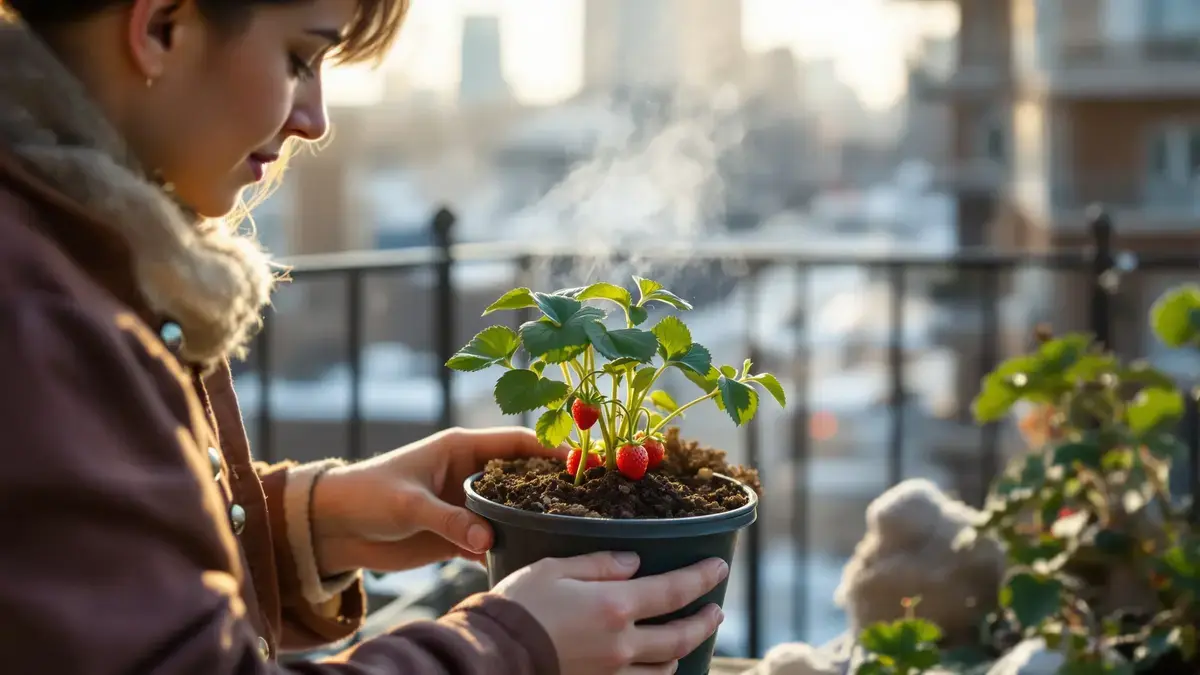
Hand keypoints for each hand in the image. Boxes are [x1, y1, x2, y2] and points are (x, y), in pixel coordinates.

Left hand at [310, 426, 564, 574]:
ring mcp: (466, 505)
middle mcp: (470, 474)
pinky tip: (530, 559)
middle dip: (549, 487)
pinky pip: (493, 539)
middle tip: (584, 502)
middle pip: (521, 477)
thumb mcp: (408, 504)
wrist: (335, 528)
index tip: (579, 463)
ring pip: (511, 511)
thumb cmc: (367, 496)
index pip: (516, 443)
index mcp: (461, 448)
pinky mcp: (458, 533)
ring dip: (531, 521)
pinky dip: (509, 547)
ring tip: (565, 533)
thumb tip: (489, 538)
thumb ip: (449, 520)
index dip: (548, 449)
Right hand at [493, 552, 728, 674]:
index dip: (701, 578)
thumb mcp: (555, 569)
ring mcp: (612, 674)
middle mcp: (622, 644)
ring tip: (687, 640)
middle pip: (679, 636)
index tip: (719, 568)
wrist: (491, 655)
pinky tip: (658, 669)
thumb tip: (634, 562)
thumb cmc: (518, 605)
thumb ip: (599, 564)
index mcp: (614, 606)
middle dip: (704, 621)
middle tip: (716, 610)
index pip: (673, 591)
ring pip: (664, 668)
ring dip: (682, 652)